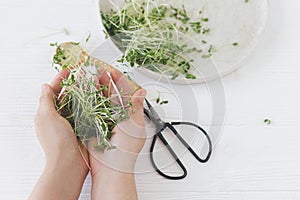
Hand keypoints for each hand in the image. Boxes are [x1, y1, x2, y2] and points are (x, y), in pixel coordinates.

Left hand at [30, 70, 88, 199]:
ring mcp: (71, 123)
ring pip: (78, 103)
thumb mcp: (46, 117)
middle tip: (84, 74)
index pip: (52, 91)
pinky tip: (98, 99)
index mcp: (47, 113)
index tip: (68, 70)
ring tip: (92, 83)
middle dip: (74, 84)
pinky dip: (91, 105)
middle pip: (66, 96)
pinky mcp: (83, 128)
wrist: (70, 163)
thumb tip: (44, 86)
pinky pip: (87, 113)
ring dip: (84, 93)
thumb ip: (45, 100)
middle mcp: (59, 117)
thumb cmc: (56, 142)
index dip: (60, 80)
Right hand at [88, 69, 146, 199]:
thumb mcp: (134, 125)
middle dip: (103, 81)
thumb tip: (142, 92)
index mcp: (127, 114)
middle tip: (97, 70)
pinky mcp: (90, 126)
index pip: (123, 93)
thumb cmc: (125, 150)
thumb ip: (135, 107)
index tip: (113, 72)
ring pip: (97, 100)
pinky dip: (84, 100)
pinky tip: (80, 90)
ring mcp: (102, 120)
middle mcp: (114, 116)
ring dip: (93, 88)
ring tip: (87, 76)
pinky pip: (88, 110)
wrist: (110, 168)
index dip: (118, 81)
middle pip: (109, 94)